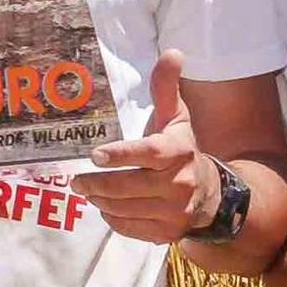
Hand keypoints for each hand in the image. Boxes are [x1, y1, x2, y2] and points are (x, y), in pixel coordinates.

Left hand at [73, 59, 218, 244]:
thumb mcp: (176, 117)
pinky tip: (107, 206)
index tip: (94, 156)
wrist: (210, 193)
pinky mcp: (167, 233)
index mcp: (179, 151)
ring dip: (100, 200)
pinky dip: (113, 218)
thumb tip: (172, 53)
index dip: (120, 155)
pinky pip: (130, 227)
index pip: (148, 154)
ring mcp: (174, 212)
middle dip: (97, 184)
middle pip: (128, 186)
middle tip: (76, 181)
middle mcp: (180, 184)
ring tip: (87, 191)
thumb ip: (166, 88)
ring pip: (125, 208)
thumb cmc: (181, 148)